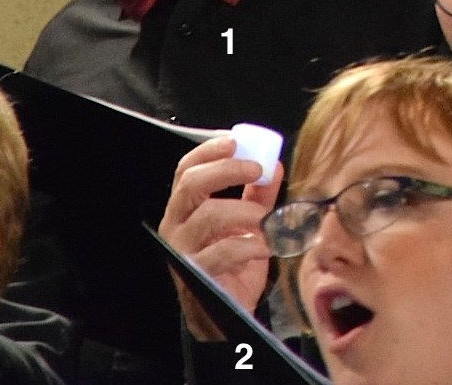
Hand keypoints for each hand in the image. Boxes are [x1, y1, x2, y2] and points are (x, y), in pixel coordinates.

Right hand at [157, 134, 283, 340]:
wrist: (226, 312)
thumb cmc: (235, 264)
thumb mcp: (248, 223)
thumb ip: (259, 195)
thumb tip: (274, 165)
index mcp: (186, 208)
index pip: (186, 169)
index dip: (209, 151)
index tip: (237, 140)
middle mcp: (176, 224)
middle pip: (190, 184)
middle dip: (226, 170)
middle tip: (256, 169)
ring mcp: (182, 249)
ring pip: (209, 215)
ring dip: (247, 211)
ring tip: (269, 219)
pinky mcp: (195, 273)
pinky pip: (223, 250)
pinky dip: (252, 243)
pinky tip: (268, 245)